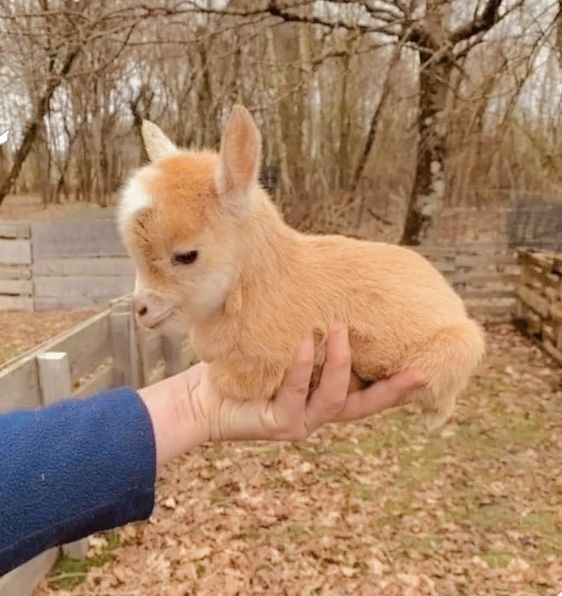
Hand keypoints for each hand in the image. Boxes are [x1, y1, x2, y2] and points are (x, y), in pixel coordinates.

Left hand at [201, 324, 425, 441]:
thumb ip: (311, 336)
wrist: (204, 396)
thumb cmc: (248, 367)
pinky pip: (295, 394)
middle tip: (416, 368)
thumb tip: (331, 294)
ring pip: (335, 399)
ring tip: (341, 329)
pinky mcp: (277, 423)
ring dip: (341, 363)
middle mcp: (319, 414)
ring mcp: (300, 422)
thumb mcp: (287, 348)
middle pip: (366, 406)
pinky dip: (302, 366)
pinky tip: (304, 342)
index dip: (398, 384)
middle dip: (392, 389)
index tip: (424, 367)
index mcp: (326, 398)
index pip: (371, 393)